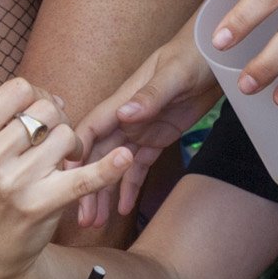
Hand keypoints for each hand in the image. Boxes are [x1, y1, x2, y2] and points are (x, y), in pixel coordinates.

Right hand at [0, 48, 131, 278]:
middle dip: (53, 122)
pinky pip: (81, 179)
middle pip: (47, 110)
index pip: (21, 89)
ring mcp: (14, 184)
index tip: (25, 120)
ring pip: (67, 136)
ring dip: (69, 147)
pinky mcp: (43, 206)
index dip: (31, 100)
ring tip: (54, 163)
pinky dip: (105, 168)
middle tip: (44, 143)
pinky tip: (122, 157)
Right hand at [72, 23, 219, 227]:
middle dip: (86, 184)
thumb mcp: (174, 75)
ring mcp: (141, 129)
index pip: (90, 128)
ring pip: (115, 166)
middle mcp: (126, 118)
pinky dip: (130, 187)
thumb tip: (124, 114)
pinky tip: (123, 210)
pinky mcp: (158, 138)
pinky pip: (139, 167)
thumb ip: (149, 96)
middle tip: (80, 218)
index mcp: (123, 100)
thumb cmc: (192, 55)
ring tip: (95, 223)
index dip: (74, 152)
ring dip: (104, 192)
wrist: (216, 55)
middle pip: (98, 155)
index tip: (61, 179)